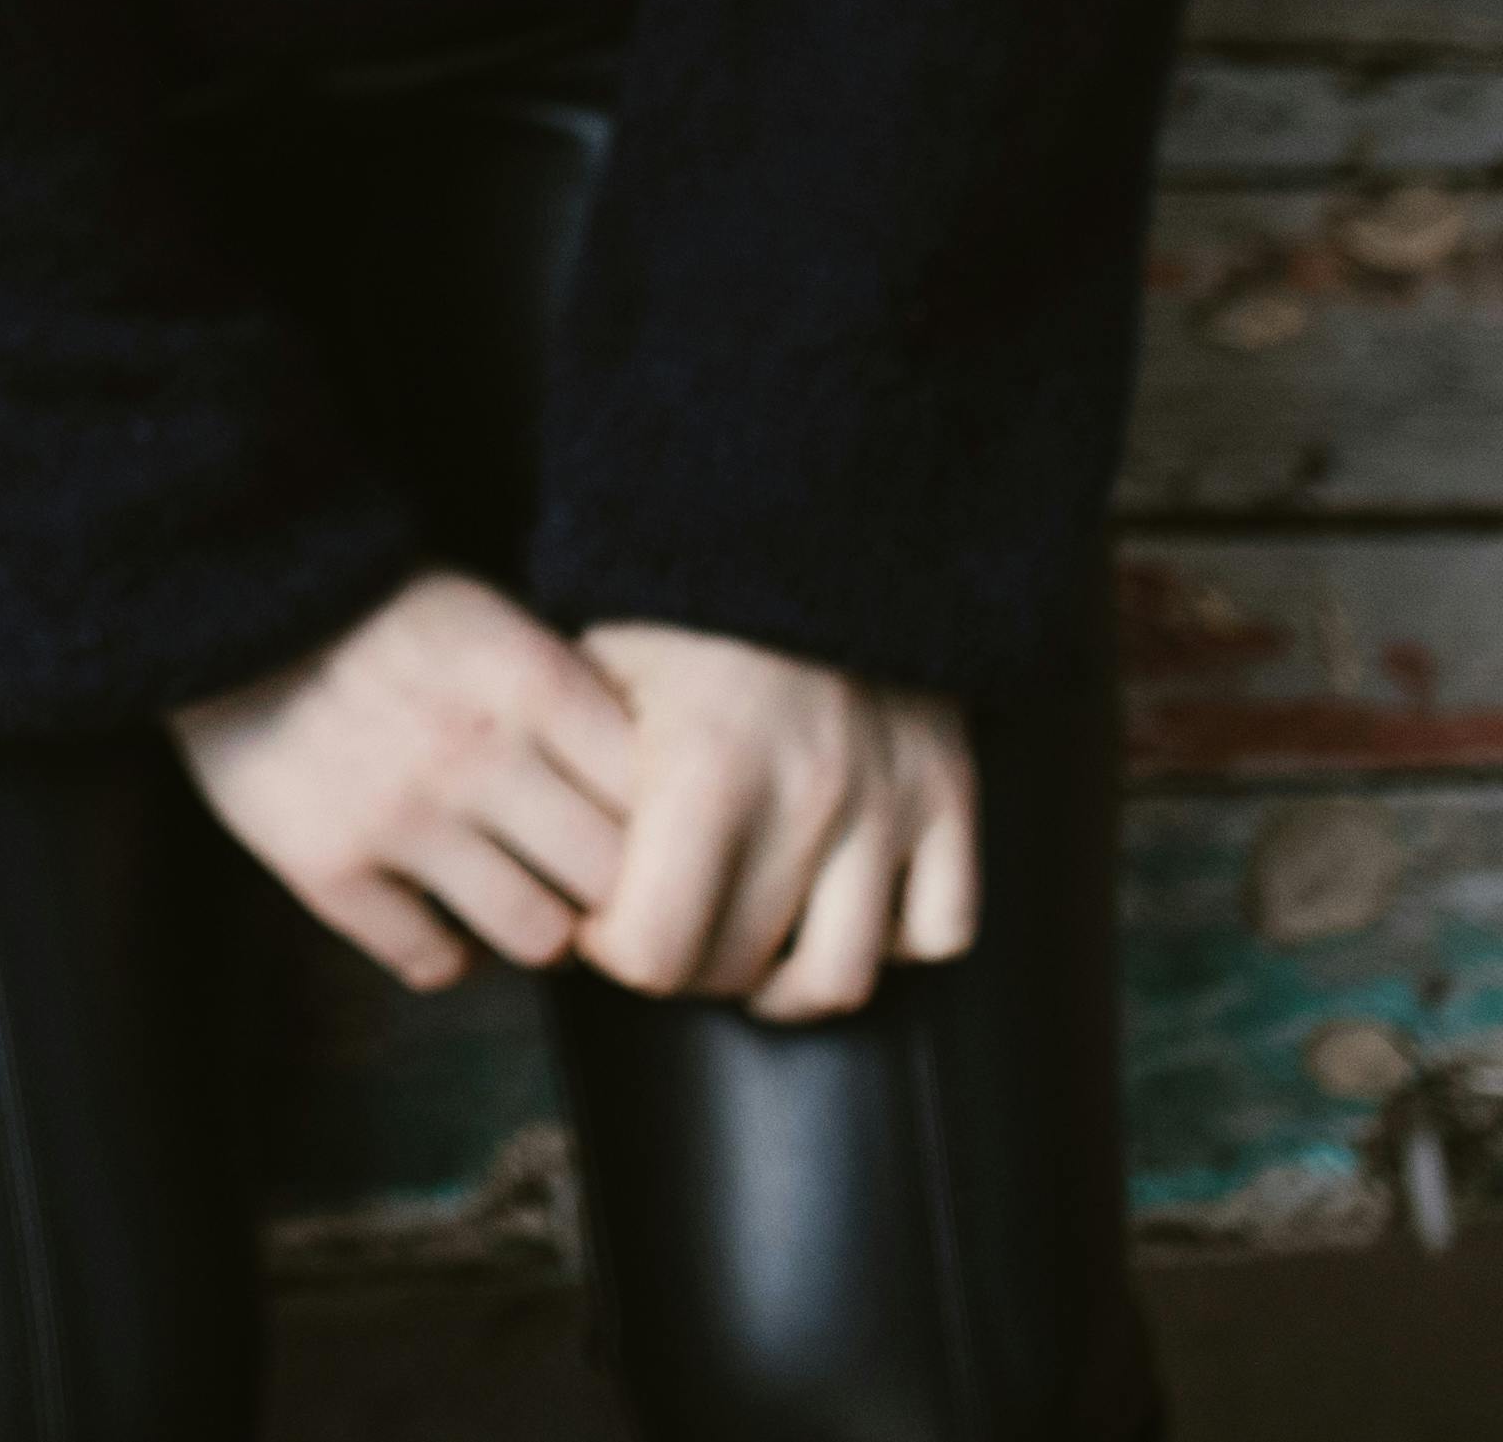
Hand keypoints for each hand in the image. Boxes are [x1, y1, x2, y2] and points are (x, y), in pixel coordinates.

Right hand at [169, 569, 636, 989]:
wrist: (225, 599)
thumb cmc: (375, 608)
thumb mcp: (490, 614)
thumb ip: (567, 692)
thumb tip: (656, 785)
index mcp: (528, 680)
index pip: (654, 796)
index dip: (658, 819)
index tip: (633, 822)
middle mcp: (475, 754)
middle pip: (610, 879)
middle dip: (605, 884)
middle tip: (578, 873)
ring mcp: (399, 818)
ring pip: (537, 937)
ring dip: (532, 924)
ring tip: (509, 893)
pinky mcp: (328, 868)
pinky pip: (433, 961)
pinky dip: (442, 949)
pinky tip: (430, 907)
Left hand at [562, 618, 976, 1020]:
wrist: (807, 522)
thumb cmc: (680, 606)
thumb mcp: (597, 670)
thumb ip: (577, 778)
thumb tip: (552, 883)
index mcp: (707, 765)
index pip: (653, 951)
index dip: (610, 946)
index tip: (598, 909)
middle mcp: (810, 794)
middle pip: (737, 970)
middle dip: (683, 962)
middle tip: (659, 920)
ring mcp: (890, 800)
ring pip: (839, 976)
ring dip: (779, 980)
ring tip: (740, 941)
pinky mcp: (950, 794)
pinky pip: (940, 930)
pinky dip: (889, 941)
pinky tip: (832, 909)